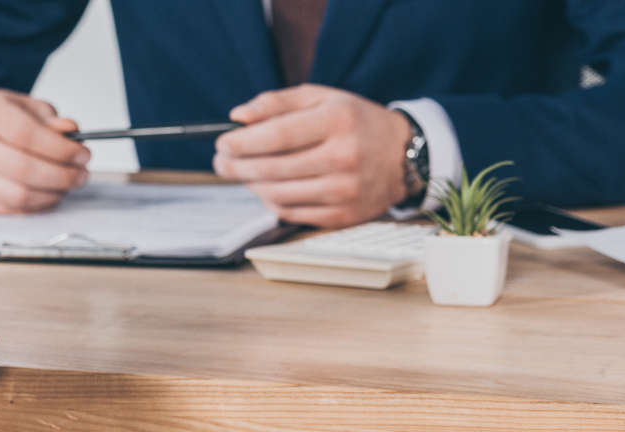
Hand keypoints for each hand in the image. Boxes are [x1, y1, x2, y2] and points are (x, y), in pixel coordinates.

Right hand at [0, 89, 90, 213]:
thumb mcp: (23, 107)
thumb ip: (49, 118)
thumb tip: (70, 131)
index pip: (26, 134)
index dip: (61, 149)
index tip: (83, 155)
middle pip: (23, 169)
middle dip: (63, 176)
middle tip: (82, 174)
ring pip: (20, 196)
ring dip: (54, 194)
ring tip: (67, 185)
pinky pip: (12, 210)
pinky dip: (38, 206)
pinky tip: (48, 194)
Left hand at [212, 84, 414, 227]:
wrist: (404, 156)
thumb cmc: (353, 121)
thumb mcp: (321, 98)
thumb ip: (276, 102)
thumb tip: (236, 117)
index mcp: (338, 120)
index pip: (278, 135)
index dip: (242, 142)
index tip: (222, 143)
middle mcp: (345, 157)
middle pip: (273, 168)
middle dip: (236, 166)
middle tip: (220, 161)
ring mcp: (346, 190)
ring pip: (278, 194)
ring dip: (250, 185)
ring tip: (241, 172)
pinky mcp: (344, 216)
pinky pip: (291, 213)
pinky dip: (270, 201)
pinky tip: (266, 187)